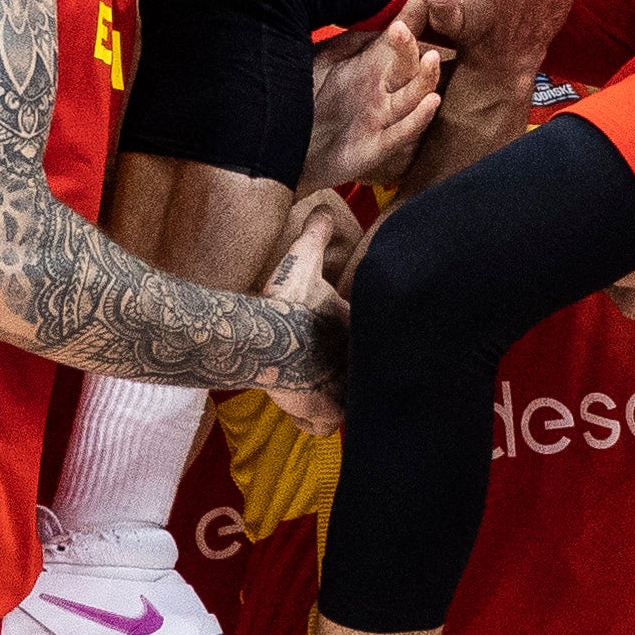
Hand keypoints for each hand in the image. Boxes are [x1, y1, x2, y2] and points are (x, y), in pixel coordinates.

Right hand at [255, 194, 365, 426]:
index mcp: (361, 331)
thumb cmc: (284, 301)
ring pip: (344, 407)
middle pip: (361, 380)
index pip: (372, 345)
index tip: (325, 346)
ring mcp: (345, 393)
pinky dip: (311, 422)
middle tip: (320, 372)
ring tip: (310, 391)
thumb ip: (316, 234)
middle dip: (342, 378)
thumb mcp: (302, 260)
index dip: (348, 349)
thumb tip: (322, 206)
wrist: (263, 336)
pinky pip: (324, 428)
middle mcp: (360, 366)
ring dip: (327, 403)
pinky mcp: (327, 413)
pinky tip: (300, 408)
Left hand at [300, 18, 442, 194]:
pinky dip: (417, 118)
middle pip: (408, 64)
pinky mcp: (376, 147)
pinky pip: (401, 132)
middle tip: (403, 27)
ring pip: (413, 96)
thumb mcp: (321, 61)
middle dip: (409, 46)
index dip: (415, 12)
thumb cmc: (303, 103)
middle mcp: (383, 91)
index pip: (400, 36)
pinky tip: (431, 102)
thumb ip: (348, 38)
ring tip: (431, 58)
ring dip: (425, 78)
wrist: (285, 152)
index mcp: (372, 67)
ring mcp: (382, 118)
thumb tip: (374, 8)